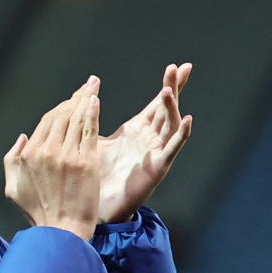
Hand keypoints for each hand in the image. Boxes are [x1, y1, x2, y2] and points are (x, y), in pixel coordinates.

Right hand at [3, 77, 101, 240]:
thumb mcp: (13, 188)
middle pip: (62, 115)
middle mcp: (45, 151)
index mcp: (28, 154)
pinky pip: (88, 131)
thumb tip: (22, 137)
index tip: (72, 99)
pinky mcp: (84, 162)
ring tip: (93, 85)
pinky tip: (95, 100)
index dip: (61, 107)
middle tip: (88, 85)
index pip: (47, 121)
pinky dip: (91, 113)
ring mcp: (66, 156)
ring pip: (75, 119)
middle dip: (75, 97)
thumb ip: (12, 159)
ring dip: (86, 99)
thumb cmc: (39, 214)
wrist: (62, 232)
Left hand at [96, 63, 193, 223]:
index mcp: (137, 130)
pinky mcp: (156, 168)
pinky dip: (180, 136)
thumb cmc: (96, 176)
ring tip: (169, 90)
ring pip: (169, 125)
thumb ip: (92, 119)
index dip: (168, 84)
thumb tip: (85, 97)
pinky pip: (171, 150)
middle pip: (166, 108)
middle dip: (173, 88)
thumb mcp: (94, 140)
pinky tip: (186, 121)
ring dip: (171, 108)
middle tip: (179, 67)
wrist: (96, 207)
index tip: (178, 65)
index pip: (156, 103)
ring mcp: (155, 153)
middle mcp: (150, 139)